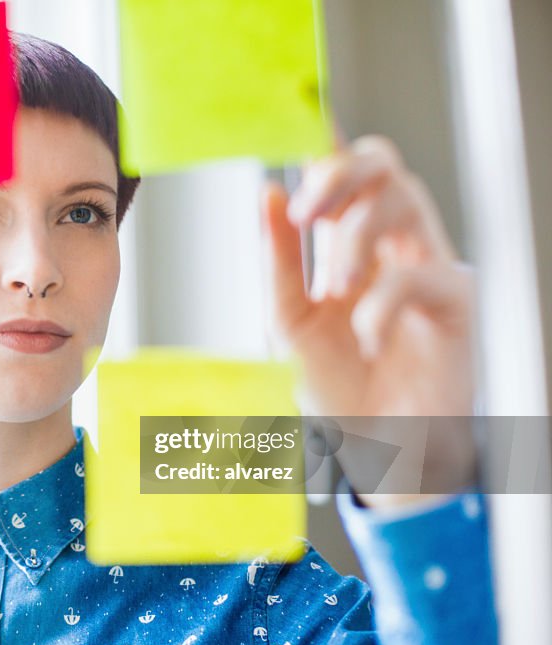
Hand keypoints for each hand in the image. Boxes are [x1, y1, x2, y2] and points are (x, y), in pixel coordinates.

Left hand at [261, 135, 476, 505]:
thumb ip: (280, 260)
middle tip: (302, 210)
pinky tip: (369, 340)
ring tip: (332, 289)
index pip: (341, 174)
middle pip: (380, 161)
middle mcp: (390, 242)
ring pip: (404, 197)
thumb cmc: (337, 386)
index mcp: (347, 243)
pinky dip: (381, 306)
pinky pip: (419, 275)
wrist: (376, 452)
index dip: (324, 138)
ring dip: (355, 236)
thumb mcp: (290, 322)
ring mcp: (427, 264)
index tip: (298, 112)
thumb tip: (268, 194)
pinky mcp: (456, 300)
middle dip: (337, 173)